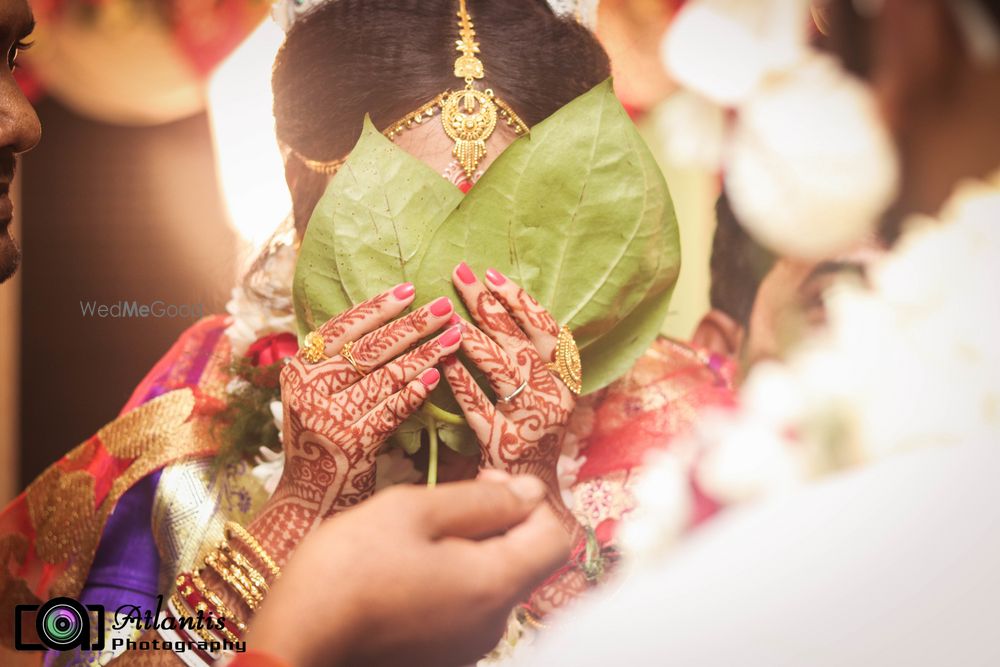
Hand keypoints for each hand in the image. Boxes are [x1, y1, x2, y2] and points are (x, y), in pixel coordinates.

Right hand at [246, 475, 569, 666]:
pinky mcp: (441, 657)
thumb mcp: (412, 511)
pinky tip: (404, 567)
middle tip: (444, 499)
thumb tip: (530, 490)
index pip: (557, 535)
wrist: (296, 645)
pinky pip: (465, 606)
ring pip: (492, 581)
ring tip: (415, 533)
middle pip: (525, 558)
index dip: (530, 497)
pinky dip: (450, 578)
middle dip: (497, 518)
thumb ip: (481, 499)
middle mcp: (494, 623)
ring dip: (469, 547)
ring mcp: (467, 646)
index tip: (484, 479)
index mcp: (495, 584)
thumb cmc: (348, 570)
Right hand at [251, 283, 462, 563]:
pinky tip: (436, 377)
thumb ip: (339, 363)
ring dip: (424, 353)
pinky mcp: (350, 442)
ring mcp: (327, 415)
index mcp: (299, 369)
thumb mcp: (317, 395)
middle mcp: (308, 388)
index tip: (410, 289)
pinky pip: (390, 409)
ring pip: (384, 375)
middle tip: (445, 307)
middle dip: (411, 324)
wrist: (310, 502)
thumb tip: (387, 320)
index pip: (340, 327)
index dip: (377, 307)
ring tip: (454, 336)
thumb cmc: (324, 442)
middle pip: (368, 347)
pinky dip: (414, 392)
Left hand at [443, 263, 577, 527]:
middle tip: (460, 277)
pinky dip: (461, 383)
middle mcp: (556, 396)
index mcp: (566, 379)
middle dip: (490, 306)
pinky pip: (480, 407)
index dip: (520, 300)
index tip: (492, 274)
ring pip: (505, 371)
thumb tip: (493, 305)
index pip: (547, 329)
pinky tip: (441, 363)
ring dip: (476, 339)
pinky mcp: (507, 443)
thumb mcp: (539, 391)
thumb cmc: (529, 431)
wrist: (534, 494)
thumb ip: (524, 356)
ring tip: (449, 315)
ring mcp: (534, 420)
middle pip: (522, 342)